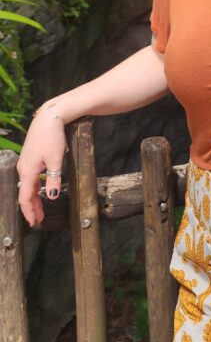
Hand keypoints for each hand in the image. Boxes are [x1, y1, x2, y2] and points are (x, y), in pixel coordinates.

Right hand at [17, 110, 66, 227]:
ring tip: (41, 209)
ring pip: (28, 185)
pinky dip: (34, 187)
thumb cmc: (52, 137)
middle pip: (25, 193)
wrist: (49, 118)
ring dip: (34, 198)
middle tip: (39, 220)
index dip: (29, 211)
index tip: (34, 222)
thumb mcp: (56, 161)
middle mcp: (23, 168)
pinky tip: (40, 191)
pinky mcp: (29, 157)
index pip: (25, 197)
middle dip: (32, 207)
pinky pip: (30, 177)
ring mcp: (25, 162)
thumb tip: (52, 197)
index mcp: (27, 171)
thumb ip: (53, 180)